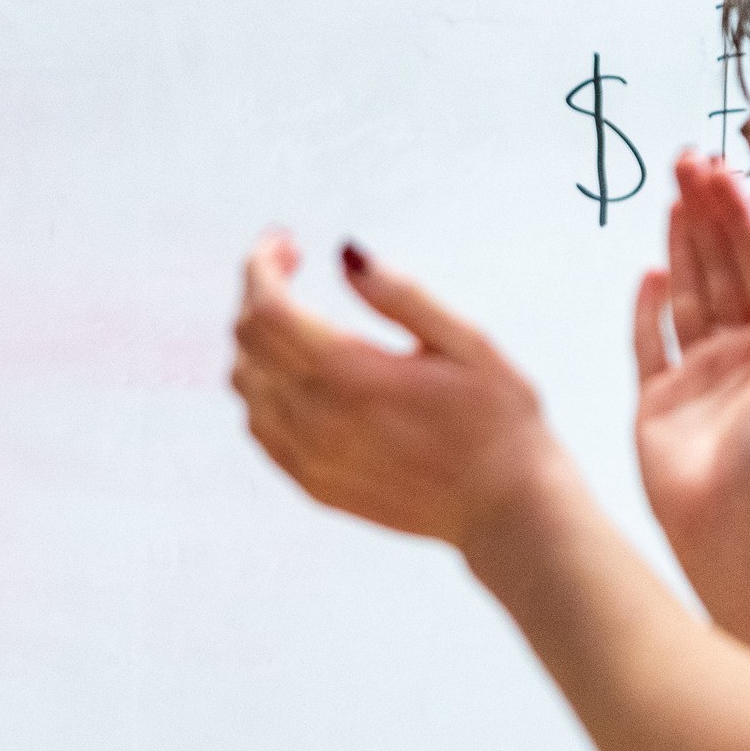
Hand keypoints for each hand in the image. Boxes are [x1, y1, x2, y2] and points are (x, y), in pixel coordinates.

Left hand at [231, 232, 575, 557]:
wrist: (505, 509)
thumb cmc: (499, 419)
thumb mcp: (467, 343)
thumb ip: (402, 296)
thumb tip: (346, 254)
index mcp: (354, 377)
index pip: (267, 311)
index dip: (262, 267)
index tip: (284, 241)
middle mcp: (317, 420)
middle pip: (247, 341)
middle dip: (258, 291)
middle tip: (292, 264)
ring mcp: (308, 457)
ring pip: (244, 384)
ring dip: (256, 340)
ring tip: (297, 314)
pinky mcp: (310, 483)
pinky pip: (258, 425)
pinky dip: (261, 386)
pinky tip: (298, 370)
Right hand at [631, 151, 749, 661]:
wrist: (735, 523)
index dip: (739, 216)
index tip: (720, 172)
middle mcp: (743, 354)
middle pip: (721, 268)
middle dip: (706, 214)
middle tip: (686, 162)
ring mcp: (699, 377)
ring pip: (687, 295)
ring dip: (680, 246)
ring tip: (671, 198)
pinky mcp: (658, 403)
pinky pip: (650, 346)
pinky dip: (647, 310)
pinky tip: (647, 273)